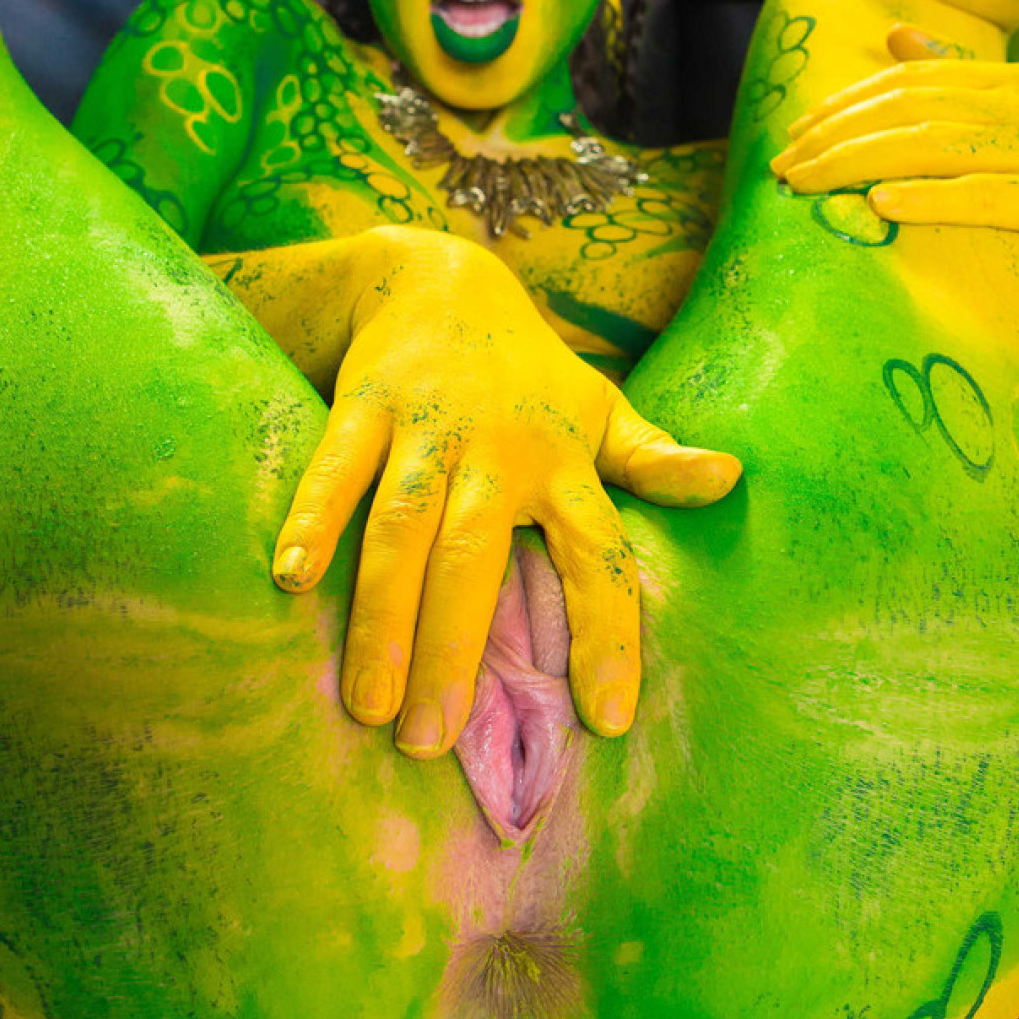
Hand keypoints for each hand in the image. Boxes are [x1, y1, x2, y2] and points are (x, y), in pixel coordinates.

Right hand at [269, 228, 740, 756]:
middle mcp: (497, 447)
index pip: (598, 555)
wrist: (439, 277)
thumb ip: (652, 461)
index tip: (607, 721)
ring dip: (381, 615)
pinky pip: (336, 468)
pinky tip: (288, 582)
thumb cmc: (528, 375)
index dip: (607, 635)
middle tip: (428, 741)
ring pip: (400, 526)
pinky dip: (312, 521)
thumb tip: (730, 480)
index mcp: (564, 462)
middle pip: (475, 555)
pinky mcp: (364, 404)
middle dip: (451, 649)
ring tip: (366, 704)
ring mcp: (427, 425)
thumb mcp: (600, 410)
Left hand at [770, 23, 1018, 307]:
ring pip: (937, 148)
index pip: (910, 83)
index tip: (795, 133)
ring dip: (861, 164)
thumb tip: (898, 38)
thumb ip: (960, 81)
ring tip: (809, 184)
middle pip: (912, 111)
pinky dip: (930, 199)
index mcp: (1014, 84)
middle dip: (838, 136)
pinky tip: (881, 206)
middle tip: (783, 166)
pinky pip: (986, 199)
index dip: (846, 105)